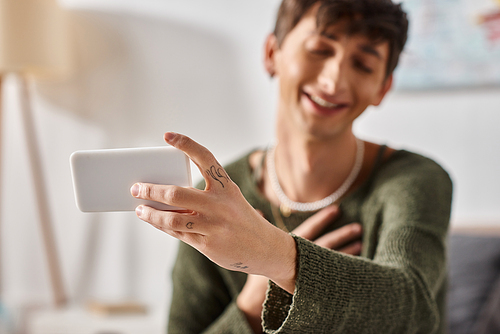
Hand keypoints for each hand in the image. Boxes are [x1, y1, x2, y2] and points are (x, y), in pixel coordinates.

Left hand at [131, 132, 296, 290]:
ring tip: (139, 208)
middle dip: (151, 190)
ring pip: (172, 218)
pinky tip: (154, 221)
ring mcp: (214, 226)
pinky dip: (162, 226)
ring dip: (150, 213)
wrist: (265, 247)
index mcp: (226, 186)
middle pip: (176, 194)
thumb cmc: (239, 218)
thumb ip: (203, 195)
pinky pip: (178, 233)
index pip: (204, 158)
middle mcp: (220, 204)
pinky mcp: (208, 244)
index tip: (167, 135)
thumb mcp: (229, 200)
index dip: (186, 144)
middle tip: (136, 187)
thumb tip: (164, 194)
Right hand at [237, 206, 361, 332]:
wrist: (258, 300)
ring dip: (348, 251)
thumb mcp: (258, 250)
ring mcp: (309, 272)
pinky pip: (333, 276)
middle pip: (327, 243)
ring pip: (333, 259)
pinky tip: (355, 267)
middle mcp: (302, 258)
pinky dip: (344, 269)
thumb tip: (260, 211)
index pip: (311, 228)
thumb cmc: (259, 273)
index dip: (323, 218)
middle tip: (357, 228)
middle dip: (343, 234)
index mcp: (291, 247)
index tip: (336, 209)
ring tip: (360, 244)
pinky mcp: (313, 285)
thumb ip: (259, 228)